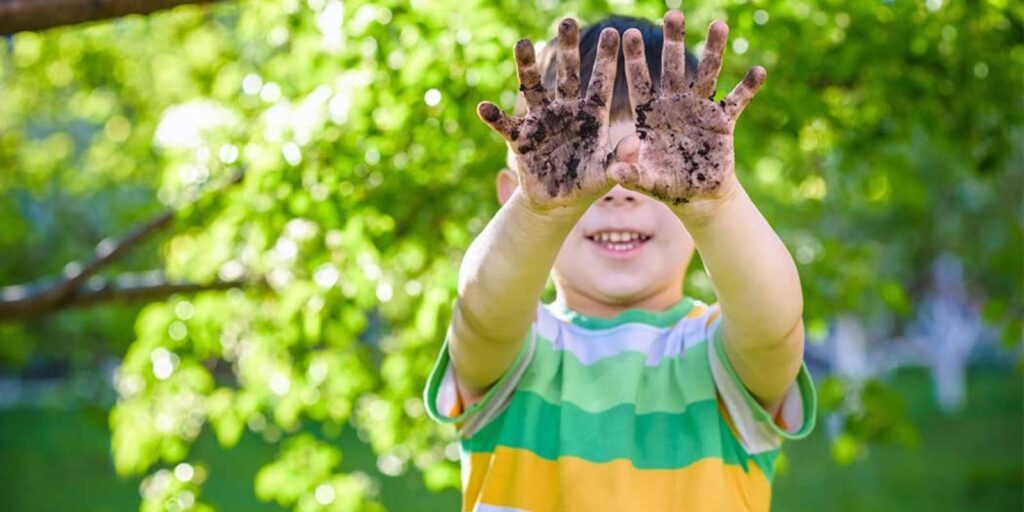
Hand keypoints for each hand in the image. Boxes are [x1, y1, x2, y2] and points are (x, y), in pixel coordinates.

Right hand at [476, 20, 619, 211]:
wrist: (559, 202)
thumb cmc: (588, 184)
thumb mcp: (607, 173)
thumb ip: (621, 158)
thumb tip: (634, 143)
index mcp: (591, 115)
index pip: (601, 82)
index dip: (606, 60)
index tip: (613, 33)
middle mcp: (566, 111)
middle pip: (567, 75)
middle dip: (568, 48)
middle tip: (568, 21)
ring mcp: (541, 121)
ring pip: (534, 88)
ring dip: (527, 67)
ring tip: (522, 43)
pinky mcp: (521, 138)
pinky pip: (505, 125)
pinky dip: (495, 117)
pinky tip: (484, 108)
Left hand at [610, 11, 765, 207]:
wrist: (695, 197)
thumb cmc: (664, 185)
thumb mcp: (643, 181)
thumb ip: (630, 172)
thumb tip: (617, 169)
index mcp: (650, 115)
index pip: (639, 83)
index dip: (634, 60)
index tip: (627, 34)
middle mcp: (674, 105)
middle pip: (673, 68)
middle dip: (673, 41)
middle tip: (673, 13)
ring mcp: (700, 110)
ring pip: (707, 74)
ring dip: (714, 50)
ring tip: (719, 24)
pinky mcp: (723, 122)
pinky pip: (737, 102)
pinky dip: (747, 88)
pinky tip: (758, 71)